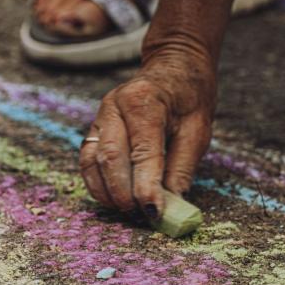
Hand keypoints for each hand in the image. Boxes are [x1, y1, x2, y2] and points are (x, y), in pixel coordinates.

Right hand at [79, 52, 214, 217]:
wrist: (174, 69)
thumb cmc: (189, 100)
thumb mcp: (197, 131)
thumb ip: (181, 168)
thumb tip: (170, 207)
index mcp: (144, 101)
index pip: (142, 151)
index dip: (147, 186)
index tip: (154, 212)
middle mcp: (114, 106)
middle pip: (110, 157)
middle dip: (123, 193)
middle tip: (140, 215)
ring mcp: (100, 116)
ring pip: (92, 161)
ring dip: (107, 192)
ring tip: (128, 211)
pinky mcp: (94, 129)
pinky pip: (87, 161)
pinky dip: (97, 184)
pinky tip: (113, 199)